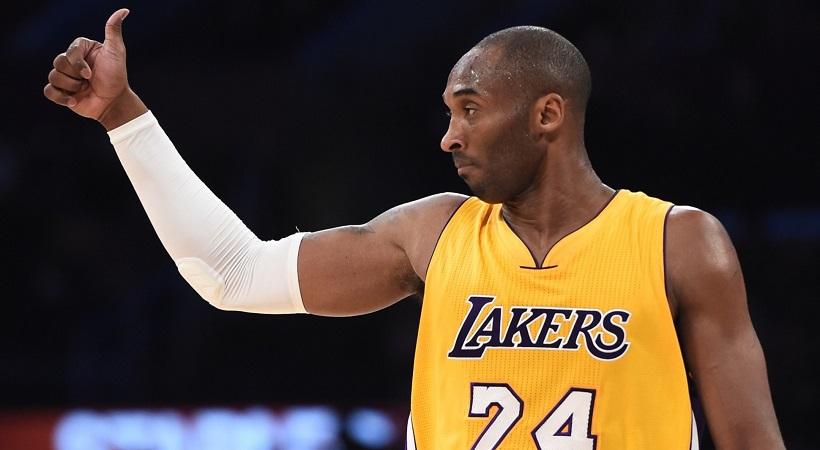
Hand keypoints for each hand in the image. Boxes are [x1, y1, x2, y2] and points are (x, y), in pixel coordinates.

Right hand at [44, 9, 145, 128]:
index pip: (69, 51)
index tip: (90, 74)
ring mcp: (65, 76)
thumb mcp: (116, 51)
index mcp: (81, 49)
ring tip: (84, 90)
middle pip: (58, 63)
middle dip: (75, 76)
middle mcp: (71, 61)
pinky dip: (60, 97)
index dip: (77, 64)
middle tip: (89, 81)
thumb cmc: (116, 76)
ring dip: (71, 87)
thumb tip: (124, 10)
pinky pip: (48, 91)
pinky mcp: (61, 92)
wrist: (114, 102)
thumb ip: (113, 30)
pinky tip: (74, 101)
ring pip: (53, 76)